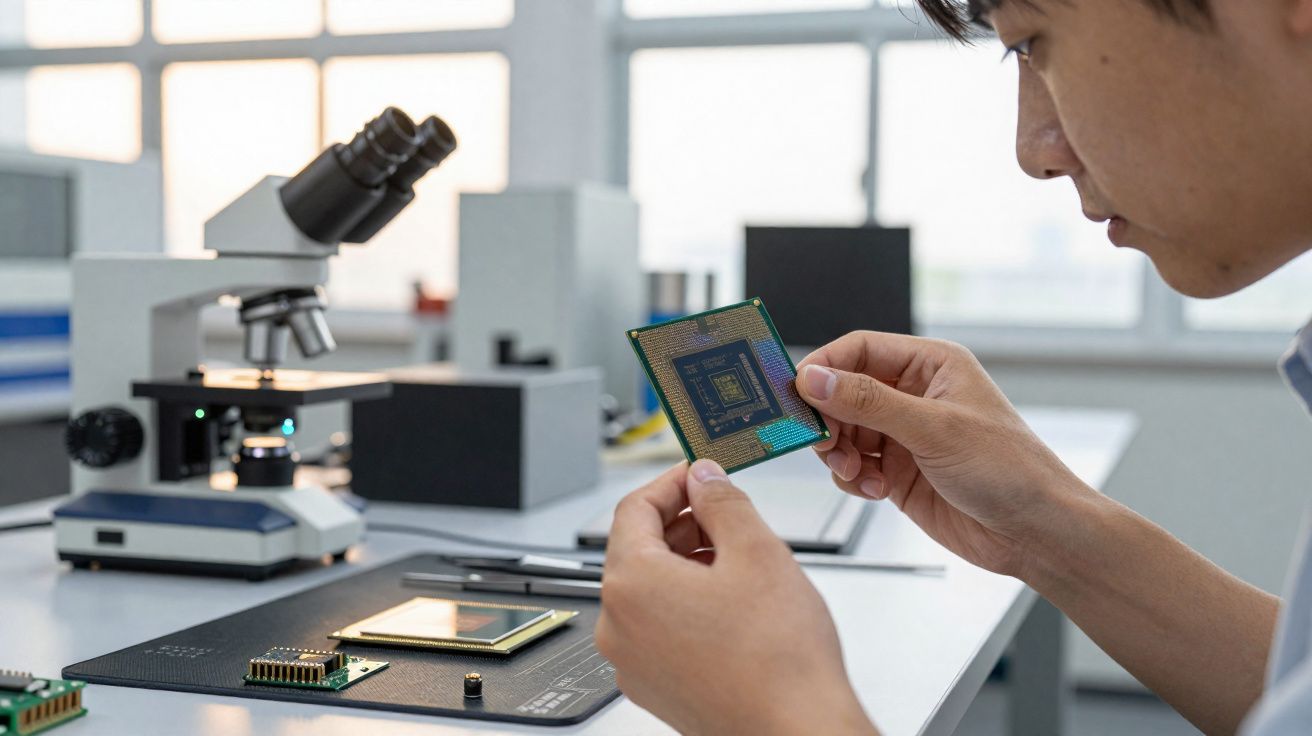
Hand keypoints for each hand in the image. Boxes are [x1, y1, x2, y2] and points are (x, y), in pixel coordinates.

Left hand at [597, 460, 877, 735]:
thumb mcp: (757, 551)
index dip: (671, 483)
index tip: (699, 475)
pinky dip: (685, 605)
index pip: (633, 508)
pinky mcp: (654, 686)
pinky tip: (731, 604)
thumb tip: (705, 478)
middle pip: (637, 550)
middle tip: (724, 512)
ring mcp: (632, 662)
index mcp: (631, 585)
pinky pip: (658, 629)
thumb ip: (723, 501)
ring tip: (737, 560)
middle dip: (682, 524)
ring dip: (686, 564)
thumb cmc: (778, 660)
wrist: (795, 732)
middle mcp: (618, 626)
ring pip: (649, 591)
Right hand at [795, 332, 1091, 576]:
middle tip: (821, 442)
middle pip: (842, 392)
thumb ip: (869, 401)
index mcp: (930, 365)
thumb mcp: (934, 428)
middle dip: (828, 419)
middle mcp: (914, 395)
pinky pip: (852, 466)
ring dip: (837, 454)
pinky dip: (852, 479)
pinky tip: (875, 489)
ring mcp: (904, 434)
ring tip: (854, 473)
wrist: (1035, 533)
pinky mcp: (898, 471)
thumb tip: (816, 379)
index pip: (858, 349)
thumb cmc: (1010, 470)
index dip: (824, 367)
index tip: (797, 391)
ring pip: (842, 431)